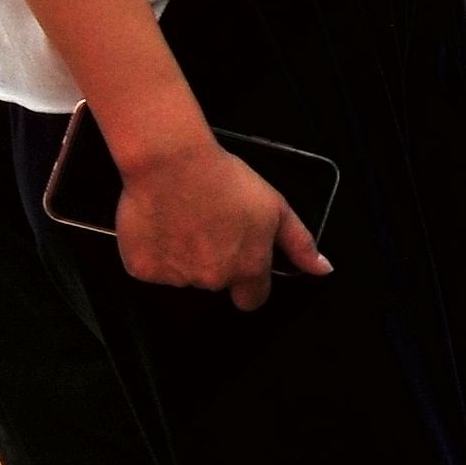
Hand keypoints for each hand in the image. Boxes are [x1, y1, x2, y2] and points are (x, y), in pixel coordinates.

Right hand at [116, 132, 325, 308]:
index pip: (252, 299)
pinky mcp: (142, 270)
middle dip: (216, 262)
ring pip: (184, 276)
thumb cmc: (225, 181)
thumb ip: (300, 244)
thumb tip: (323, 269)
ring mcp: (176, 277)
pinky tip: (163, 225)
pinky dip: (155, 253)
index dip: (249, 284)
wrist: (172, 164)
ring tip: (186, 220)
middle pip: (217, 283)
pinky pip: (152, 269)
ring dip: (185, 256)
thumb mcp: (277, 208)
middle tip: (212, 226)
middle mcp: (213, 280)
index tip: (241, 262)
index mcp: (248, 268)